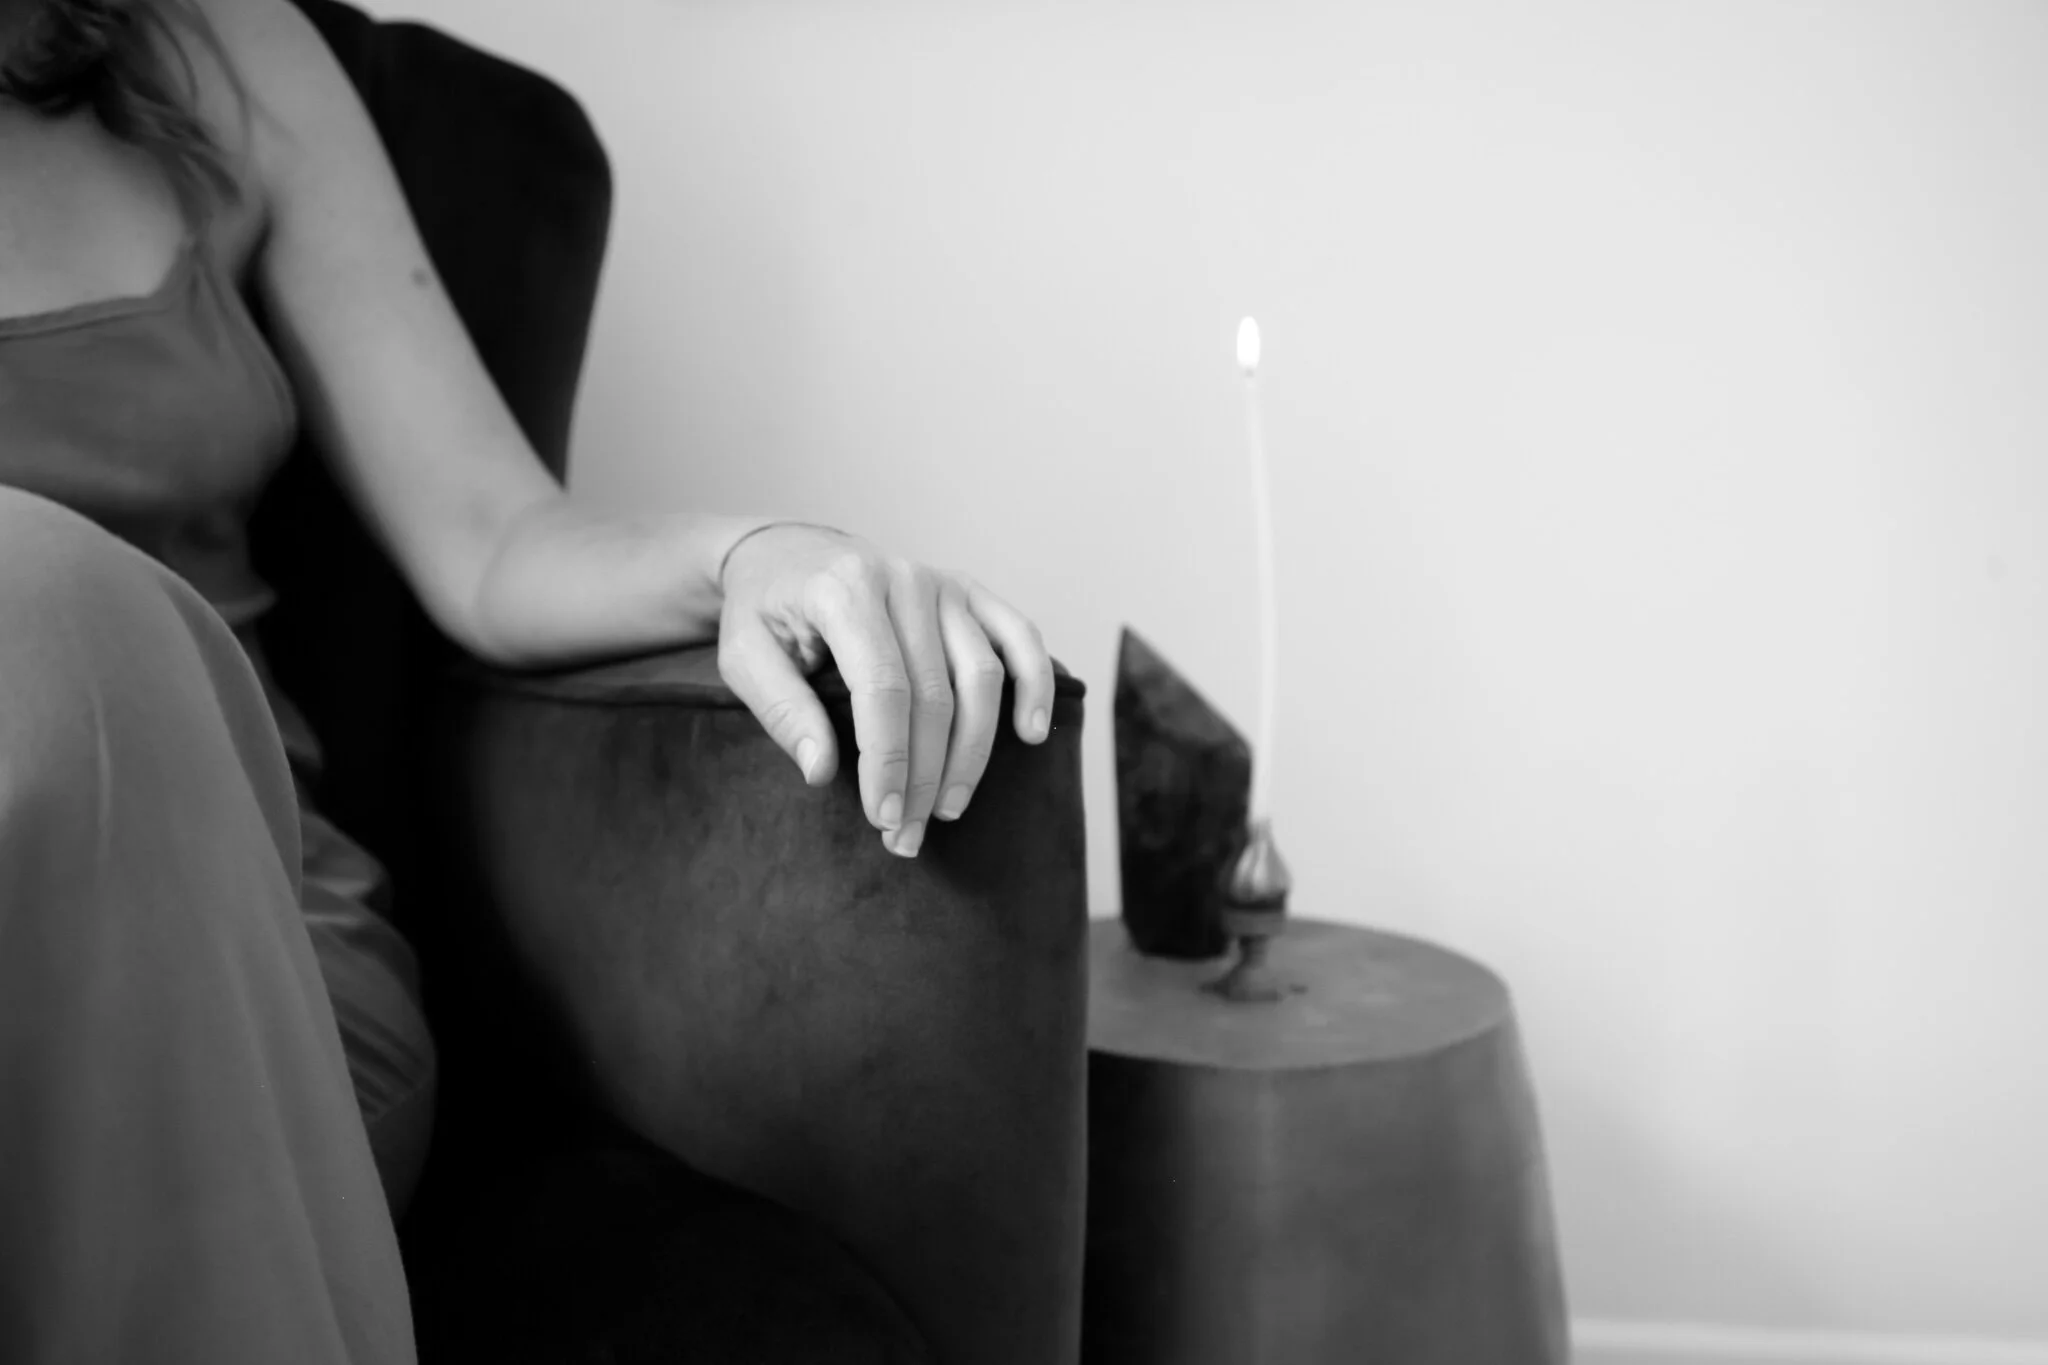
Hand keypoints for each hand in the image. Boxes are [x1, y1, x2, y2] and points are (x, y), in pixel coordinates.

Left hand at [714, 524, 1055, 857]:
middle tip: (906, 833)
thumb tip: (822, 771)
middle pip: (935, 693)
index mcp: (846, 589)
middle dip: (925, 774)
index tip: (883, 816)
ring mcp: (944, 584)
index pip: (883, 687)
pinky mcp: (970, 592)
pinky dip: (1035, 684)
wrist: (785, 554)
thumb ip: (782, 710)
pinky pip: (1020, 636)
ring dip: (973, 752)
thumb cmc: (765, 611)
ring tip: (949, 807)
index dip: (889, 759)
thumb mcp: (744, 657)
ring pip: (982, 676)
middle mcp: (904, 580)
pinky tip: (1033, 734)